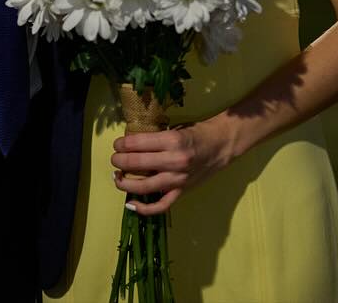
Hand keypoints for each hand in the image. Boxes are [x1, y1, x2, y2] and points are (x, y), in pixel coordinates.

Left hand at [110, 118, 237, 215]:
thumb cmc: (197, 132)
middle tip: (114, 158)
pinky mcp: (182, 192)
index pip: (137, 144)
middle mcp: (174, 161)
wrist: (222, 145)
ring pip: (143, 186)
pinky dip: (143, 208)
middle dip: (119, 161)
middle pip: (137, 163)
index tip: (117, 144)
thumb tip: (130, 144)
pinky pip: (160, 205)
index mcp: (172, 140)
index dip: (122, 144)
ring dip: (125, 183)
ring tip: (117, 177)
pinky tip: (130, 204)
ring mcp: (178, 179)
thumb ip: (155, 138)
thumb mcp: (176, 128)